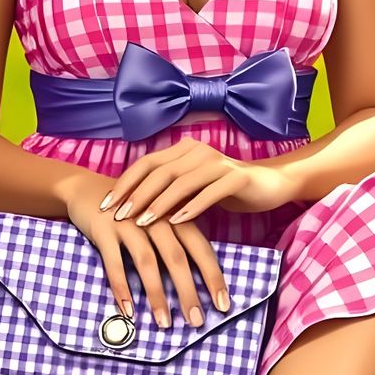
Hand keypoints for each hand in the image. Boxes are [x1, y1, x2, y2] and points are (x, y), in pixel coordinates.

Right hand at [61, 167, 226, 331]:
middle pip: (176, 257)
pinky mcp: (103, 230)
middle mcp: (154, 217)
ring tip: (164, 323)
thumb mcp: (159, 217)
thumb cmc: (131, 208)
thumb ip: (178, 239)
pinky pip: (113, 263)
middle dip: (188, 291)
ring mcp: (128, 223)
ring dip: (156, 295)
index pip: (200, 248)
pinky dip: (121, 287)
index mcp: (174, 214)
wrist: (86, 187)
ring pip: (147, 262)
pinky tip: (128, 310)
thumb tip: (201, 280)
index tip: (223, 305)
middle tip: (196, 321)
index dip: (213, 277)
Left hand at [100, 135, 300, 224]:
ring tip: (142, 222)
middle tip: (117, 215)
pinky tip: (177, 223)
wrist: (270, 184)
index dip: (124, 183)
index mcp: (183, 151)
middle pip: (159, 172)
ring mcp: (218, 162)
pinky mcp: (237, 177)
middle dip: (136, 194)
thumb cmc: (225, 189)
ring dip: (159, 202)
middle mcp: (197, 151)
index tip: (105, 204)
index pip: (146, 164)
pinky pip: (210, 192)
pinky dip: (192, 207)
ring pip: (181, 181)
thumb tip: (132, 207)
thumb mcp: (192, 188)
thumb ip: (168, 191)